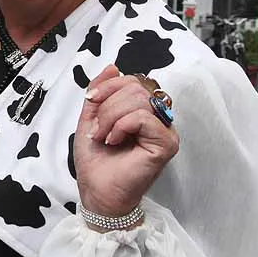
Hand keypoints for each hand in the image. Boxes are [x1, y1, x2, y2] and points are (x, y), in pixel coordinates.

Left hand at [74, 65, 178, 218]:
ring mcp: (166, 131)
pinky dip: (122, 126)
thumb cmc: (96, 160)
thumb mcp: (91, 118)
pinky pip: (144, 118)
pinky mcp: (167, 144)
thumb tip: (113, 67)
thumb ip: (100, 92)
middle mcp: (158, 118)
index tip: (90, 101)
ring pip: (139, 100)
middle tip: (97, 130)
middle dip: (107, 105)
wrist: (97, 190)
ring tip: (104, 137)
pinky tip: (114, 141)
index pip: (132, 80)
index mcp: (142, 110)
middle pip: (136, 87)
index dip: (108, 86)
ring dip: (111, 117)